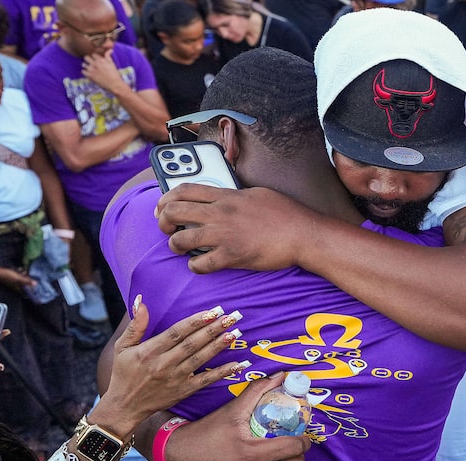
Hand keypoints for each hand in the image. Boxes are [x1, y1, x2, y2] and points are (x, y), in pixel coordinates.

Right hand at [0, 267, 34, 291]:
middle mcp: (16, 287)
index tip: (36, 288)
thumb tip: (36, 284)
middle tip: (29, 276)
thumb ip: (27, 281)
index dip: (31, 292)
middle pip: (25, 286)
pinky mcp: (11, 278)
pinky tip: (19, 269)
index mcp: (18, 289)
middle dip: (28, 281)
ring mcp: (13, 282)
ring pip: (21, 280)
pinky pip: (18, 276)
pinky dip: (19, 273)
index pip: (26, 293)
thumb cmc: (7, 276)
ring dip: (24, 275)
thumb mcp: (19, 279)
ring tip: (23, 271)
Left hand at [82, 50, 127, 95]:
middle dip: (88, 60)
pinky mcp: (90, 76)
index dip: (94, 57)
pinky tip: (88, 74)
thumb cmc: (114, 73)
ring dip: (86, 66)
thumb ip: (108, 55)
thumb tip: (110, 49)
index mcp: (100, 60)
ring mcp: (92, 70)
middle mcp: (95, 63)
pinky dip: (85, 72)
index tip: (95, 60)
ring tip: (89, 69)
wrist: (114, 84)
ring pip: (83, 64)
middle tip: (90, 63)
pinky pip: (83, 71)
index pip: (93, 54)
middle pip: (86, 57)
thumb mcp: (111, 63)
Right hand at [92, 297, 250, 433]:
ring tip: (236, 332)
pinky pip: (206, 380)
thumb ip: (136, 325)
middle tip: (232, 316)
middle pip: (193, 343)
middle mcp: (164, 364)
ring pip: (201, 359)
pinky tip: (238, 364)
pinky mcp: (184, 391)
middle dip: (214, 329)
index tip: (212, 311)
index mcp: (150, 351)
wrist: (125, 407)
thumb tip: (142, 301)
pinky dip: (223, 372)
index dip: (196, 321)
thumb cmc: (123, 374)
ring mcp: (176, 379)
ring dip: (220, 345)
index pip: (177, 333)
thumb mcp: (123, 347)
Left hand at [155, 184, 312, 272]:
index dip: (166, 198)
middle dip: (163, 221)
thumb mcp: (255, 194)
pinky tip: (199, 265)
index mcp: (226, 195)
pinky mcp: (232, 256)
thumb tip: (219, 199)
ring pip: (181, 240)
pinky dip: (194, 266)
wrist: (303, 233)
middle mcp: (220, 213)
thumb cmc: (284, 213)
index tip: (162, 206)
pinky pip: (200, 264)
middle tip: (166, 229)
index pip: (184, 189)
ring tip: (180, 249)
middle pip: (174, 211)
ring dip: (175, 246)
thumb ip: (233, 196)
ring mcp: (224, 235)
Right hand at [164, 374, 310, 460]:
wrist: (179, 456)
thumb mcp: (232, 410)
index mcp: (252, 453)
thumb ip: (257, 391)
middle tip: (293, 449)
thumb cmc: (207, 431)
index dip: (303, 441)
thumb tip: (281, 376)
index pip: (293, 449)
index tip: (302, 437)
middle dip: (298, 458)